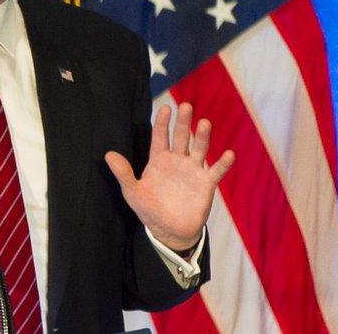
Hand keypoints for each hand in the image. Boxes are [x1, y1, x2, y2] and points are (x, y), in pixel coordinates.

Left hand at [105, 103, 233, 250]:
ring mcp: (193, 170)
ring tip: (205, 123)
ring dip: (202, 137)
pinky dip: (222, 163)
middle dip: (183, 122)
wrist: (170, 231)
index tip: (165, 107)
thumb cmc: (150, 209)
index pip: (160, 137)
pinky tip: (228, 154)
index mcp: (159, 160)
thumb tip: (108, 155)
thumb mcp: (133, 192)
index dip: (162, 122)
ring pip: (199, 149)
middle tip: (185, 106)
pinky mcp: (206, 184)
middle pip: (181, 137)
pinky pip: (216, 171)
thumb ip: (123, 173)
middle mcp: (177, 161)